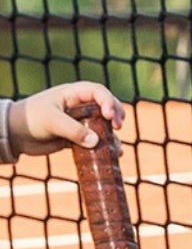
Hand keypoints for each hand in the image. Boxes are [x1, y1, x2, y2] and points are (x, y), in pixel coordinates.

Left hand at [9, 81, 124, 156]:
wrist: (15, 134)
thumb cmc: (31, 119)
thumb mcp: (51, 121)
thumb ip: (74, 131)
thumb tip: (96, 142)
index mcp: (73, 94)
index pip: (98, 92)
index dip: (108, 102)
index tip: (110, 117)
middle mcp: (81, 106)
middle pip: (107, 107)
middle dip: (116, 116)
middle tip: (118, 127)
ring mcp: (81, 122)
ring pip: (104, 127)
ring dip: (114, 137)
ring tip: (117, 149)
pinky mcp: (78, 137)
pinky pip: (97, 141)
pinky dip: (106, 148)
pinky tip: (113, 156)